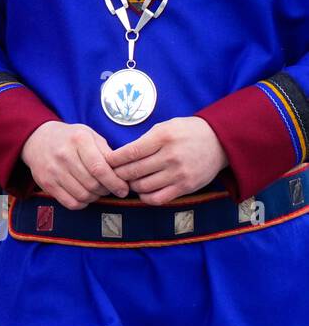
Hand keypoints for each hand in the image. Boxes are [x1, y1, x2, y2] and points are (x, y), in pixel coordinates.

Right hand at [20, 120, 127, 209]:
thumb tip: (123, 173)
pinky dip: (82, 203)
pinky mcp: (46, 183)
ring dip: (94, 197)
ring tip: (96, 190)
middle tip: (108, 187)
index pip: (100, 168)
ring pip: (83, 196)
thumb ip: (106, 152)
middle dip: (106, 190)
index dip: (115, 183)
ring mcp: (53, 170)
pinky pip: (70, 203)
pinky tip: (84, 195)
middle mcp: (64, 154)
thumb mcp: (89, 135)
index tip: (123, 189)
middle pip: (92, 184)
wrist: (37, 139)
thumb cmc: (69, 138)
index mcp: (79, 140)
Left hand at [105, 116, 227, 203]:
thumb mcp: (164, 127)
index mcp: (163, 137)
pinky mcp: (186, 187)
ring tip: (128, 181)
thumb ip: (144, 140)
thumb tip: (121, 156)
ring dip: (131, 185)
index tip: (105, 161)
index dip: (113, 159)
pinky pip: (159, 198)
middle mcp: (170, 156)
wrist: (220, 142)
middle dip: (118, 174)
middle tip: (111, 173)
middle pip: (133, 171)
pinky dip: (145, 197)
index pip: (130, 152)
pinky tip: (142, 191)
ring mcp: (179, 173)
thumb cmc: (187, 132)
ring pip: (143, 186)